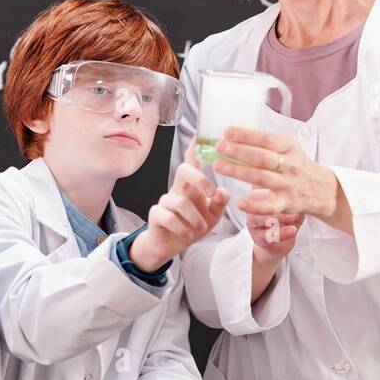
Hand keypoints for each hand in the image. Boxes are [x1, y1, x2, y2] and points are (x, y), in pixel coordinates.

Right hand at [131, 145, 229, 270]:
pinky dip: (182, 228)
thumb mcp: (212, 216)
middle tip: (212, 194)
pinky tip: (187, 234)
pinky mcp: (155, 215)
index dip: (194, 147)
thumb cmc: (193, 225)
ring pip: (180, 201)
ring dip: (195, 218)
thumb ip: (219, 203)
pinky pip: (168, 217)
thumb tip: (223, 191)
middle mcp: (177, 189)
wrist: (171, 245)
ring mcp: (165, 201)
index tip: (199, 134)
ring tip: (199, 229)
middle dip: (200, 179)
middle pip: (183, 170)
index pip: (192, 161)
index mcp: (192, 186)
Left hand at [212, 127, 338, 220]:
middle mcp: (289, 165)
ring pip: (261, 178)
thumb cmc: (296, 165)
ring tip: (219, 166)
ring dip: (239, 172)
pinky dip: (255, 206)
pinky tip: (240, 203)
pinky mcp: (286, 203)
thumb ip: (266, 143)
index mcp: (289, 148)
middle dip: (239, 151)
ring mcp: (288, 185)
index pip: (266, 139)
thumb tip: (232, 138)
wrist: (320, 188)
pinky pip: (269, 206)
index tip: (227, 132)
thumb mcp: (288, 148)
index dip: (246, 135)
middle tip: (219, 147)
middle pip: (262, 158)